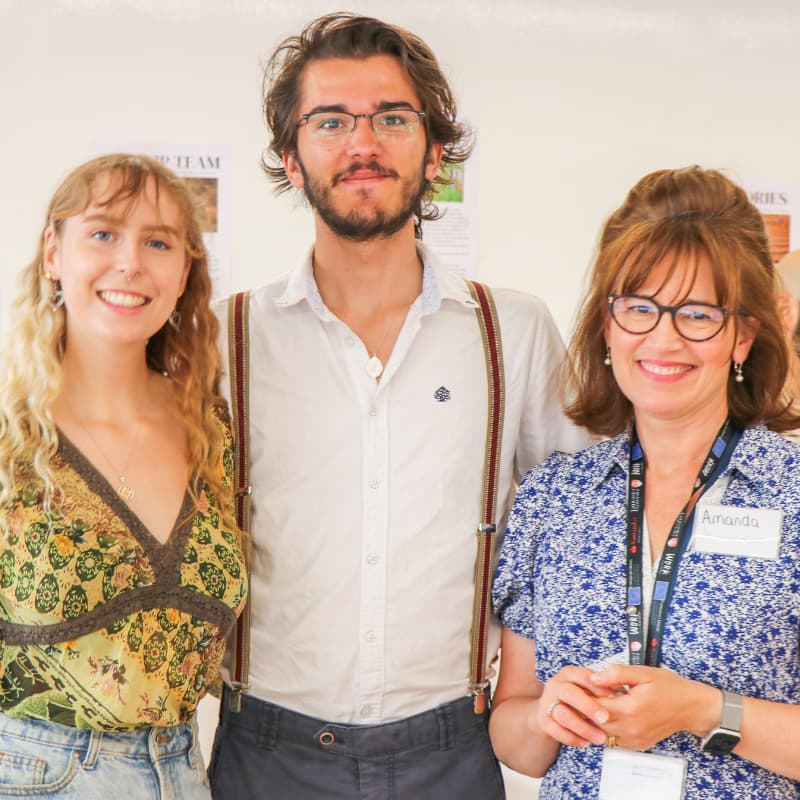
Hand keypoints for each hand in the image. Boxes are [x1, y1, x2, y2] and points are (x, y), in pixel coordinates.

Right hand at [539, 666, 616, 747]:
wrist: (552, 709)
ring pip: (562, 714)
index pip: (583, 677)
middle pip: (569, 693)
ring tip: (600, 738)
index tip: (615, 699)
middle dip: (588, 706)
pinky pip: (555, 730)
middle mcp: (556, 685)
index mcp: (569, 674)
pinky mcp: (542, 719)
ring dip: (583, 727)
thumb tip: (620, 694)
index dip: (599, 688)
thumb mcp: (589, 687)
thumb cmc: (578, 697)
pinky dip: (571, 738)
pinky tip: (585, 743)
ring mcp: (547, 702)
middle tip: (606, 719)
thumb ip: (602, 687)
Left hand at [590, 665, 716, 749]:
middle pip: (596, 722)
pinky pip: (615, 741)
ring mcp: (635, 740)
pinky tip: (614, 715)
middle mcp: (631, 728)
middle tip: (590, 694)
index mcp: (630, 708)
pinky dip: (609, 730)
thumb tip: (594, 678)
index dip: (587, 695)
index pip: (595, 706)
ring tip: (603, 704)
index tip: (585, 686)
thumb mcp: (643, 673)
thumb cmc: (668, 687)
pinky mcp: (638, 746)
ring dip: (598, 720)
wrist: (690, 707)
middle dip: (590, 708)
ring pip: (603, 734)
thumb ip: (616, 674)